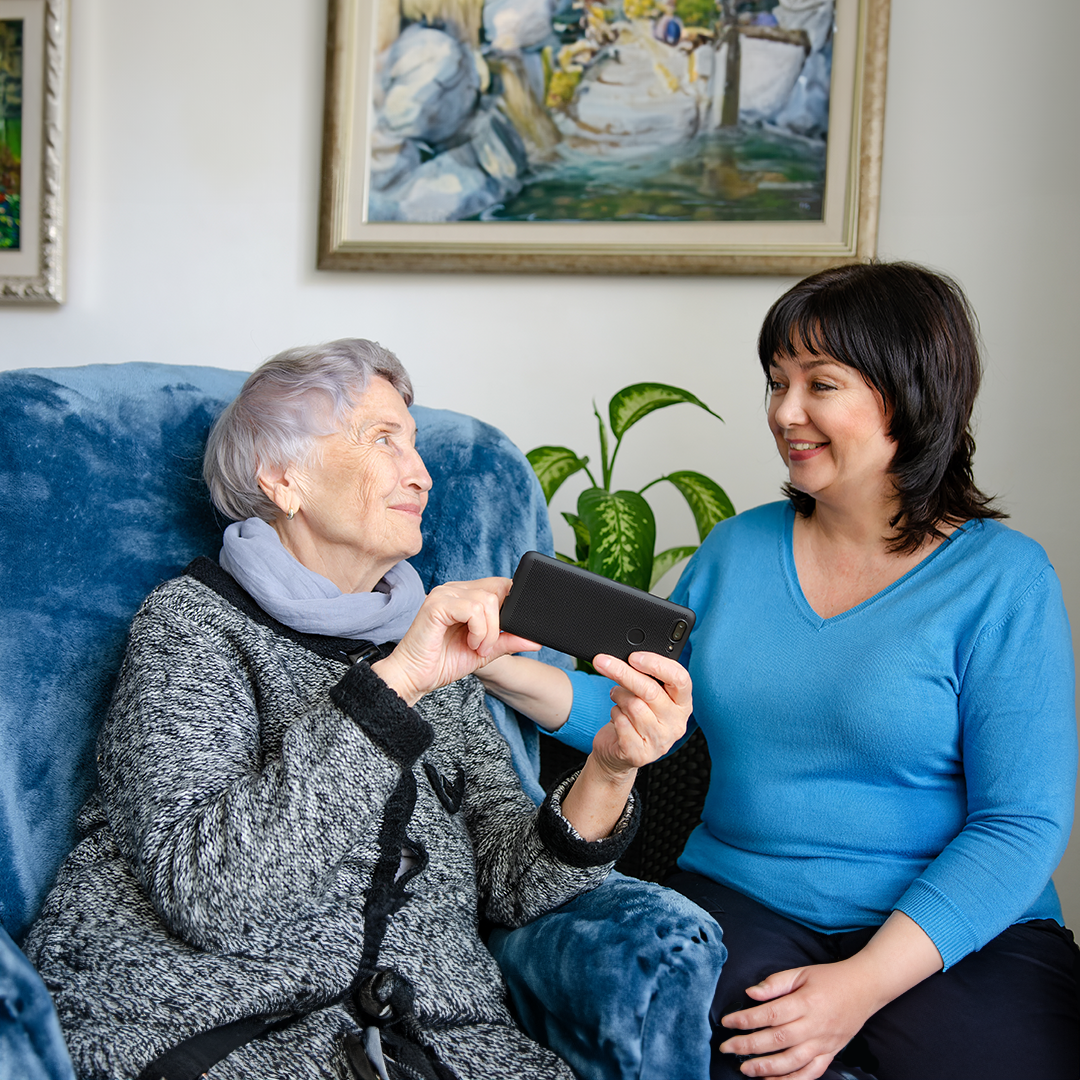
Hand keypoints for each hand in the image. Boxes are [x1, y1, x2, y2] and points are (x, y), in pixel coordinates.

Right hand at [372, 578, 538, 704]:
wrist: (415, 677)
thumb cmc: (443, 662)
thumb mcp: (486, 651)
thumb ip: (508, 641)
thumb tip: (535, 639)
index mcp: (465, 595)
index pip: (500, 586)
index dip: (510, 607)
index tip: (504, 633)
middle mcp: (454, 589)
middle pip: (498, 590)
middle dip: (500, 623)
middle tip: (486, 645)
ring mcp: (444, 594)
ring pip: (487, 600)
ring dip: (489, 631)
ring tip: (476, 647)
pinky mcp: (437, 604)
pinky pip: (473, 609)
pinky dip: (479, 630)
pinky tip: (469, 643)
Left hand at [588, 651, 691, 778]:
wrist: (620, 752)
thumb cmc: (635, 717)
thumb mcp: (647, 695)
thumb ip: (647, 678)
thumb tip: (628, 658)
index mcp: (682, 704)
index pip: (680, 678)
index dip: (656, 664)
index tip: (634, 657)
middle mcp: (676, 723)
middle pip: (651, 690)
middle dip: (623, 673)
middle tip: (603, 662)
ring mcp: (660, 741)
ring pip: (633, 705)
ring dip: (618, 696)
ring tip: (616, 697)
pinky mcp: (640, 753)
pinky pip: (621, 722)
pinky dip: (614, 713)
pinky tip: (617, 716)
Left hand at [718, 961, 877, 1078]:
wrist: (865, 988)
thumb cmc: (830, 978)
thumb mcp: (801, 972)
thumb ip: (775, 983)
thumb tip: (750, 992)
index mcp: (805, 1003)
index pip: (769, 1014)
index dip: (745, 1020)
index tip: (727, 1022)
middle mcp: (814, 1026)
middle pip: (776, 1040)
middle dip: (748, 1046)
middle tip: (727, 1048)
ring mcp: (823, 1043)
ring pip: (791, 1062)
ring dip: (766, 1068)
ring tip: (745, 1069)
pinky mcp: (831, 1054)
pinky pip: (810, 1073)